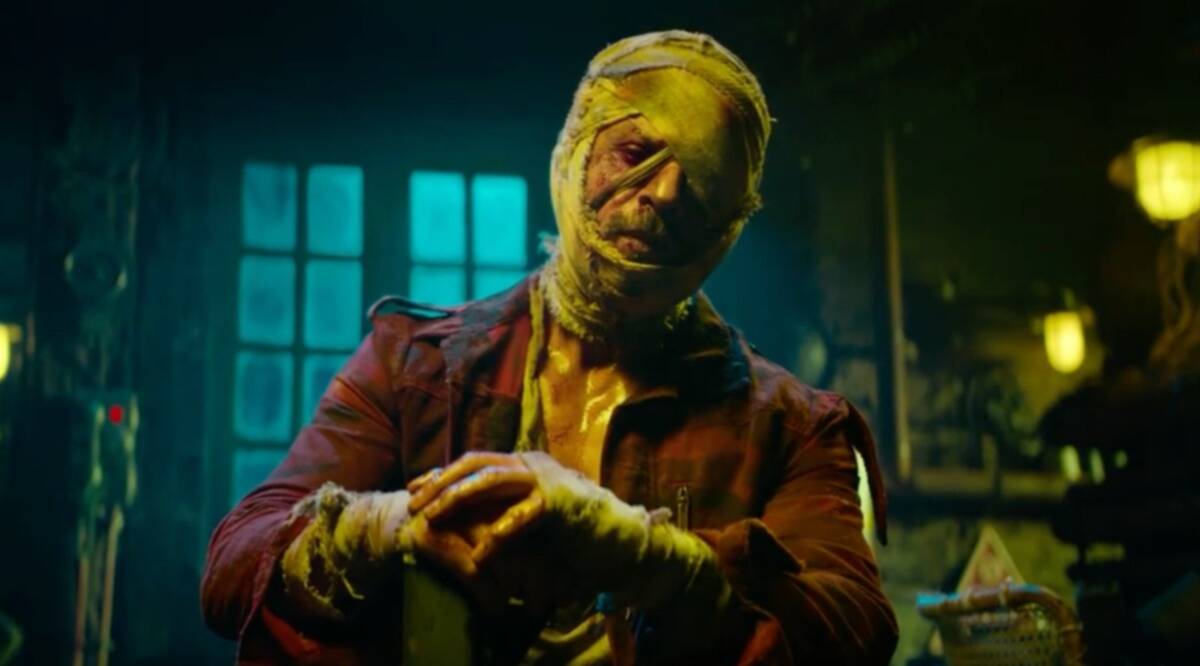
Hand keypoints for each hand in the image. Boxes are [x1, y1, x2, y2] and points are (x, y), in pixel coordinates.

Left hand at [409, 451, 724, 612]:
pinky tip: (483, 552)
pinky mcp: (562, 503)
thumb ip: (503, 506)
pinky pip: (523, 515)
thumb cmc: (572, 531)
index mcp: (523, 463)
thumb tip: (467, 511)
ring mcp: (547, 480)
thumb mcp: (529, 514)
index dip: (441, 474)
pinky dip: (500, 532)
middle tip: (412, 504)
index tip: (413, 488)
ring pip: (492, 480)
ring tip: (432, 518)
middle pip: (475, 464)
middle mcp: (532, 463)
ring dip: (457, 498)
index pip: (474, 461)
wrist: (619, 540)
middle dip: (439, 483)